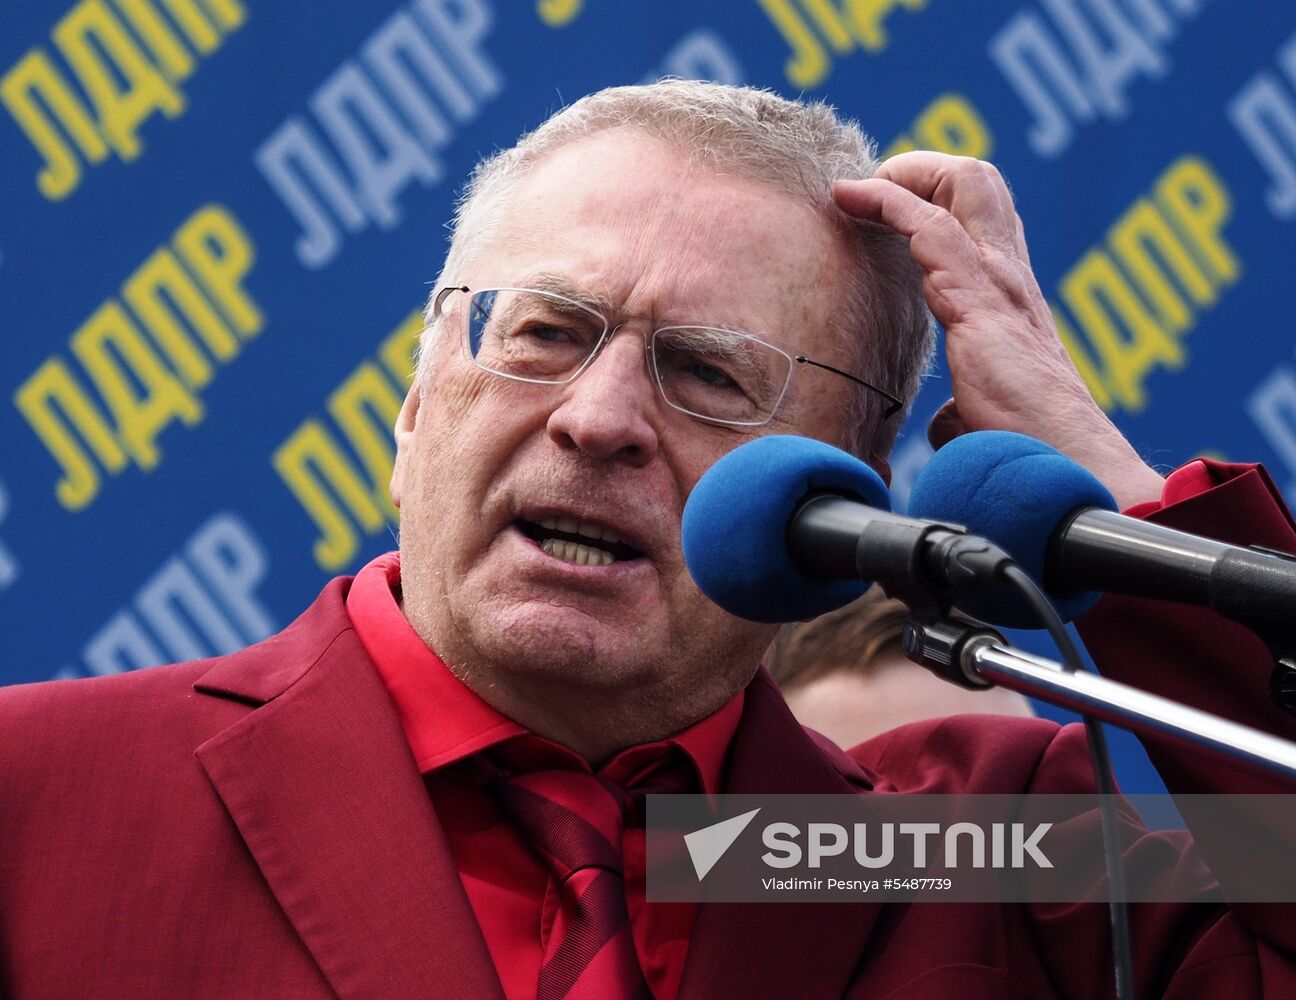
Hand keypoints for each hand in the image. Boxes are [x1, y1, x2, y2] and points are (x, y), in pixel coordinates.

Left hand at [834, 151, 1163, 509]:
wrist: (1064, 467)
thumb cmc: (1030, 447)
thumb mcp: (985, 415)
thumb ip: (964, 408)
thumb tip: (945, 423)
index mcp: (1007, 297)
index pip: (977, 218)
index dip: (931, 198)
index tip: (881, 209)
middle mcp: (1008, 276)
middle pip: (976, 181)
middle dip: (920, 168)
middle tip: (871, 190)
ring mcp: (998, 282)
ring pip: (960, 185)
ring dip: (899, 177)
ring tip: (852, 188)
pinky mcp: (979, 302)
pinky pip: (930, 228)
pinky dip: (887, 202)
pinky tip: (850, 200)